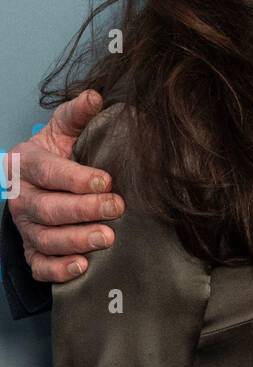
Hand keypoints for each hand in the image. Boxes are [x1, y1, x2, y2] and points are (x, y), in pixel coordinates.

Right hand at [3, 89, 123, 281]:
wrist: (38, 179)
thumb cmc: (57, 153)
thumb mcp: (64, 130)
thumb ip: (78, 114)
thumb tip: (95, 96)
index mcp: (28, 164)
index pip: (49, 172)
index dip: (76, 178)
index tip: (106, 181)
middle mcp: (22, 198)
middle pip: (48, 208)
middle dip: (83, 210)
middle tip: (116, 208)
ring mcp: (25, 226)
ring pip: (45, 238)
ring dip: (76, 240)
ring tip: (107, 238)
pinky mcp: (31, 249)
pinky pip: (39, 265)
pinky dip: (57, 270)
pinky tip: (81, 266)